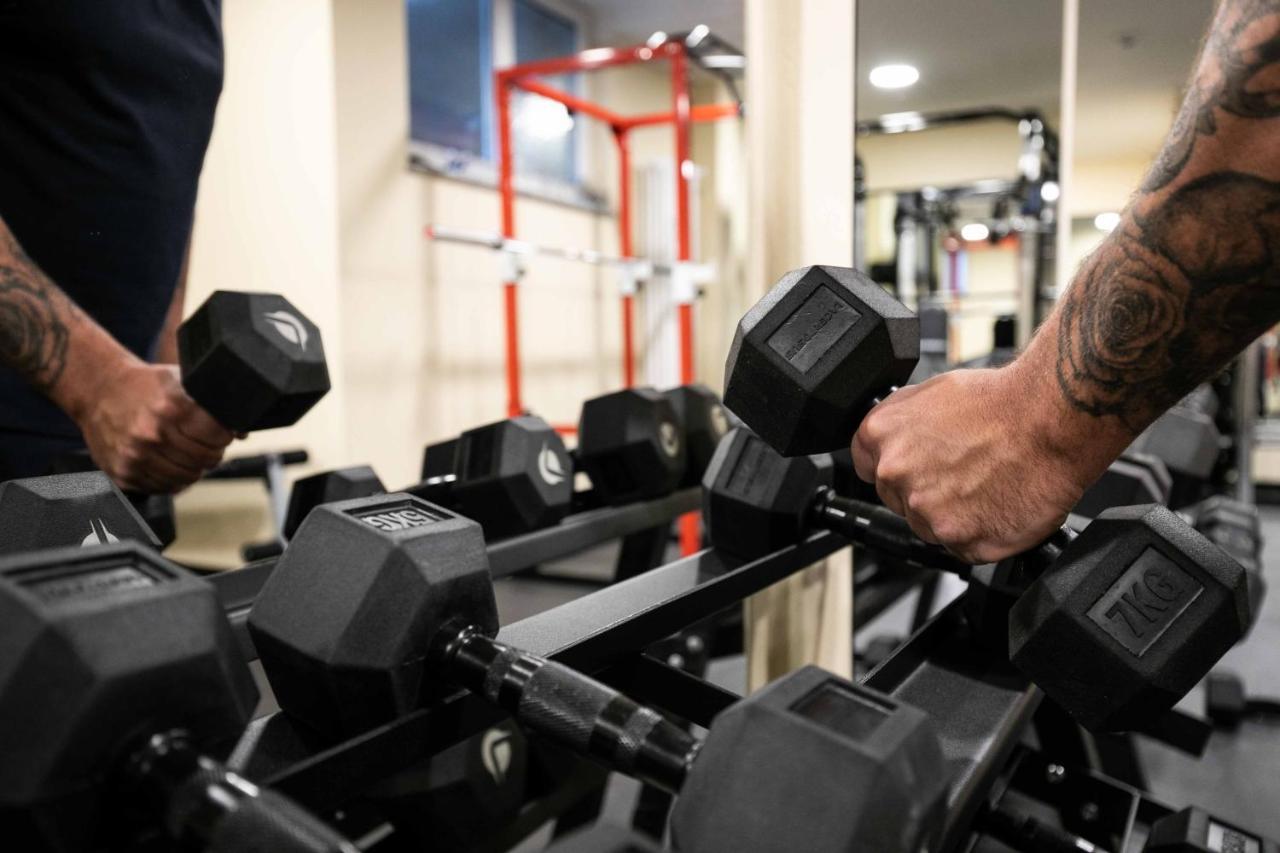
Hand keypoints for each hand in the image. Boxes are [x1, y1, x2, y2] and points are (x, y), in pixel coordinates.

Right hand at [74, 362, 233, 492]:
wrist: (98, 389)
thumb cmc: (144, 385)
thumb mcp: (181, 381)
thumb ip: (212, 403)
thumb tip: (242, 430)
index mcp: (172, 408)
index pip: (219, 437)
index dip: (224, 435)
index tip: (221, 432)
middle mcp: (152, 434)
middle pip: (206, 460)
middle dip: (212, 452)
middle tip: (206, 444)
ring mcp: (136, 456)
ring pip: (187, 478)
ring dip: (193, 468)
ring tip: (187, 453)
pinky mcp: (123, 472)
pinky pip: (162, 487)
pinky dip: (171, 479)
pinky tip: (168, 462)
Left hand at [851, 366, 1123, 563]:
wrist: (1052, 420)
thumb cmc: (1003, 402)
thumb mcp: (932, 392)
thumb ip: (902, 425)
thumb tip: (893, 439)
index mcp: (880, 436)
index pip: (866, 466)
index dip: (897, 466)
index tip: (917, 466)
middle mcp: (896, 476)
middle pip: (898, 499)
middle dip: (925, 490)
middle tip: (965, 470)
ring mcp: (927, 513)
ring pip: (929, 526)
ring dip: (953, 515)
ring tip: (987, 483)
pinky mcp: (961, 542)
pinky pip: (963, 547)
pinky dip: (981, 533)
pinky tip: (999, 502)